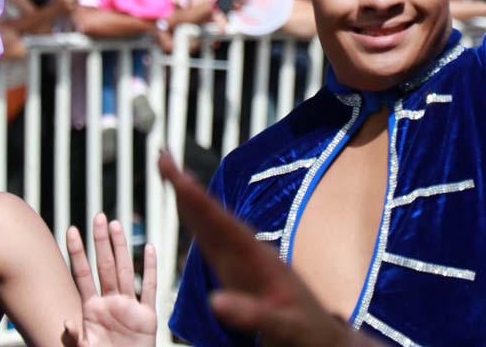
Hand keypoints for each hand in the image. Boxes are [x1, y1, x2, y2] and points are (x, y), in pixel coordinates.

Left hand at [64, 214, 156, 346]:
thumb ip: (74, 337)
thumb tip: (66, 322)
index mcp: (92, 310)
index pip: (83, 274)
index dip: (77, 253)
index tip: (71, 230)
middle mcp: (110, 303)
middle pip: (105, 265)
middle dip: (101, 241)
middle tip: (98, 216)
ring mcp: (129, 307)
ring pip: (126, 270)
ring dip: (121, 248)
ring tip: (116, 225)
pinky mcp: (147, 315)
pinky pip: (150, 288)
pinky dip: (151, 268)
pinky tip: (150, 249)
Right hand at [158, 153, 376, 346]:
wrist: (322, 337)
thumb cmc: (306, 332)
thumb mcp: (282, 326)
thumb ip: (251, 313)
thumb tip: (214, 300)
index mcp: (258, 258)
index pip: (221, 223)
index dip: (196, 199)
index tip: (176, 173)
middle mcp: (248, 251)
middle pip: (212, 214)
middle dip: (186, 187)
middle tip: (163, 156)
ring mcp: (243, 260)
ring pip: (210, 223)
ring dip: (189, 200)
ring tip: (170, 174)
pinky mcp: (239, 271)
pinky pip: (212, 242)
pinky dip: (196, 223)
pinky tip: (188, 214)